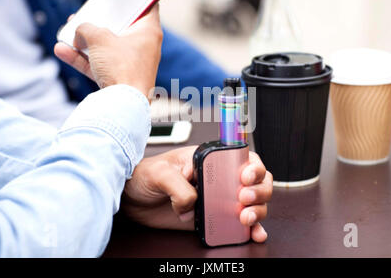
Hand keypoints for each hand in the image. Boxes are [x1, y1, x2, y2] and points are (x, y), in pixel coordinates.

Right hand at [54, 5, 162, 96]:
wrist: (123, 105)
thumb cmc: (121, 67)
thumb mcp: (99, 37)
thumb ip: (86, 28)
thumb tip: (79, 32)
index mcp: (149, 31)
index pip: (148, 6)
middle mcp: (144, 47)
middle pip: (122, 27)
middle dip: (101, 22)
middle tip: (88, 14)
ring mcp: (132, 64)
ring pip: (107, 48)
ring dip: (86, 42)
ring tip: (68, 33)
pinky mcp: (121, 79)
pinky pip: (100, 65)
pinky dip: (84, 60)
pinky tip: (62, 51)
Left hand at [121, 146, 272, 242]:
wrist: (132, 199)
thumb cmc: (144, 176)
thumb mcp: (159, 173)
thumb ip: (179, 187)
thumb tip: (193, 204)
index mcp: (209, 160)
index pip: (242, 158)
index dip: (252, 167)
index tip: (245, 178)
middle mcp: (218, 178)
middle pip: (255, 181)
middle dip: (258, 191)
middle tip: (244, 199)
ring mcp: (217, 199)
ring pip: (252, 202)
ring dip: (257, 211)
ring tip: (245, 218)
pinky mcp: (212, 217)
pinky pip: (238, 223)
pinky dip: (251, 229)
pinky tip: (253, 232)